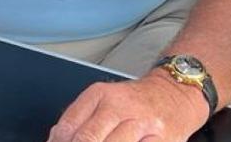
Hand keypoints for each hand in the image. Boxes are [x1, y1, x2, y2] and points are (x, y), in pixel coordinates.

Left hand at [46, 71, 209, 141]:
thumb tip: (55, 139)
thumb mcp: (103, 100)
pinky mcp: (161, 139)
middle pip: (88, 139)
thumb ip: (77, 120)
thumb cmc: (135, 102)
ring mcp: (141, 124)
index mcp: (99, 95)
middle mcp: (119, 106)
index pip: (68, 127)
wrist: (175, 93)